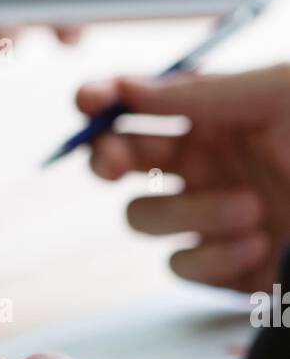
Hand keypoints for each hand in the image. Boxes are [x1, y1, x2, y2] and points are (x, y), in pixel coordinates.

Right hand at [77, 66, 289, 293]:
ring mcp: (207, 218)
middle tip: (118, 163)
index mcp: (212, 115)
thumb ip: (202, 94)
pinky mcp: (223, 269)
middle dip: (109, 161)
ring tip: (250, 209)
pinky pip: (185, 267)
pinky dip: (218, 257)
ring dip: (191, 216)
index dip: (104, 100)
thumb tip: (131, 89)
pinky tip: (263, 244)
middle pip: (119, 164)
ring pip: (145, 220)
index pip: (138, 105)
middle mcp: (202, 165)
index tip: (88, 101)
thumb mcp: (277, 93)